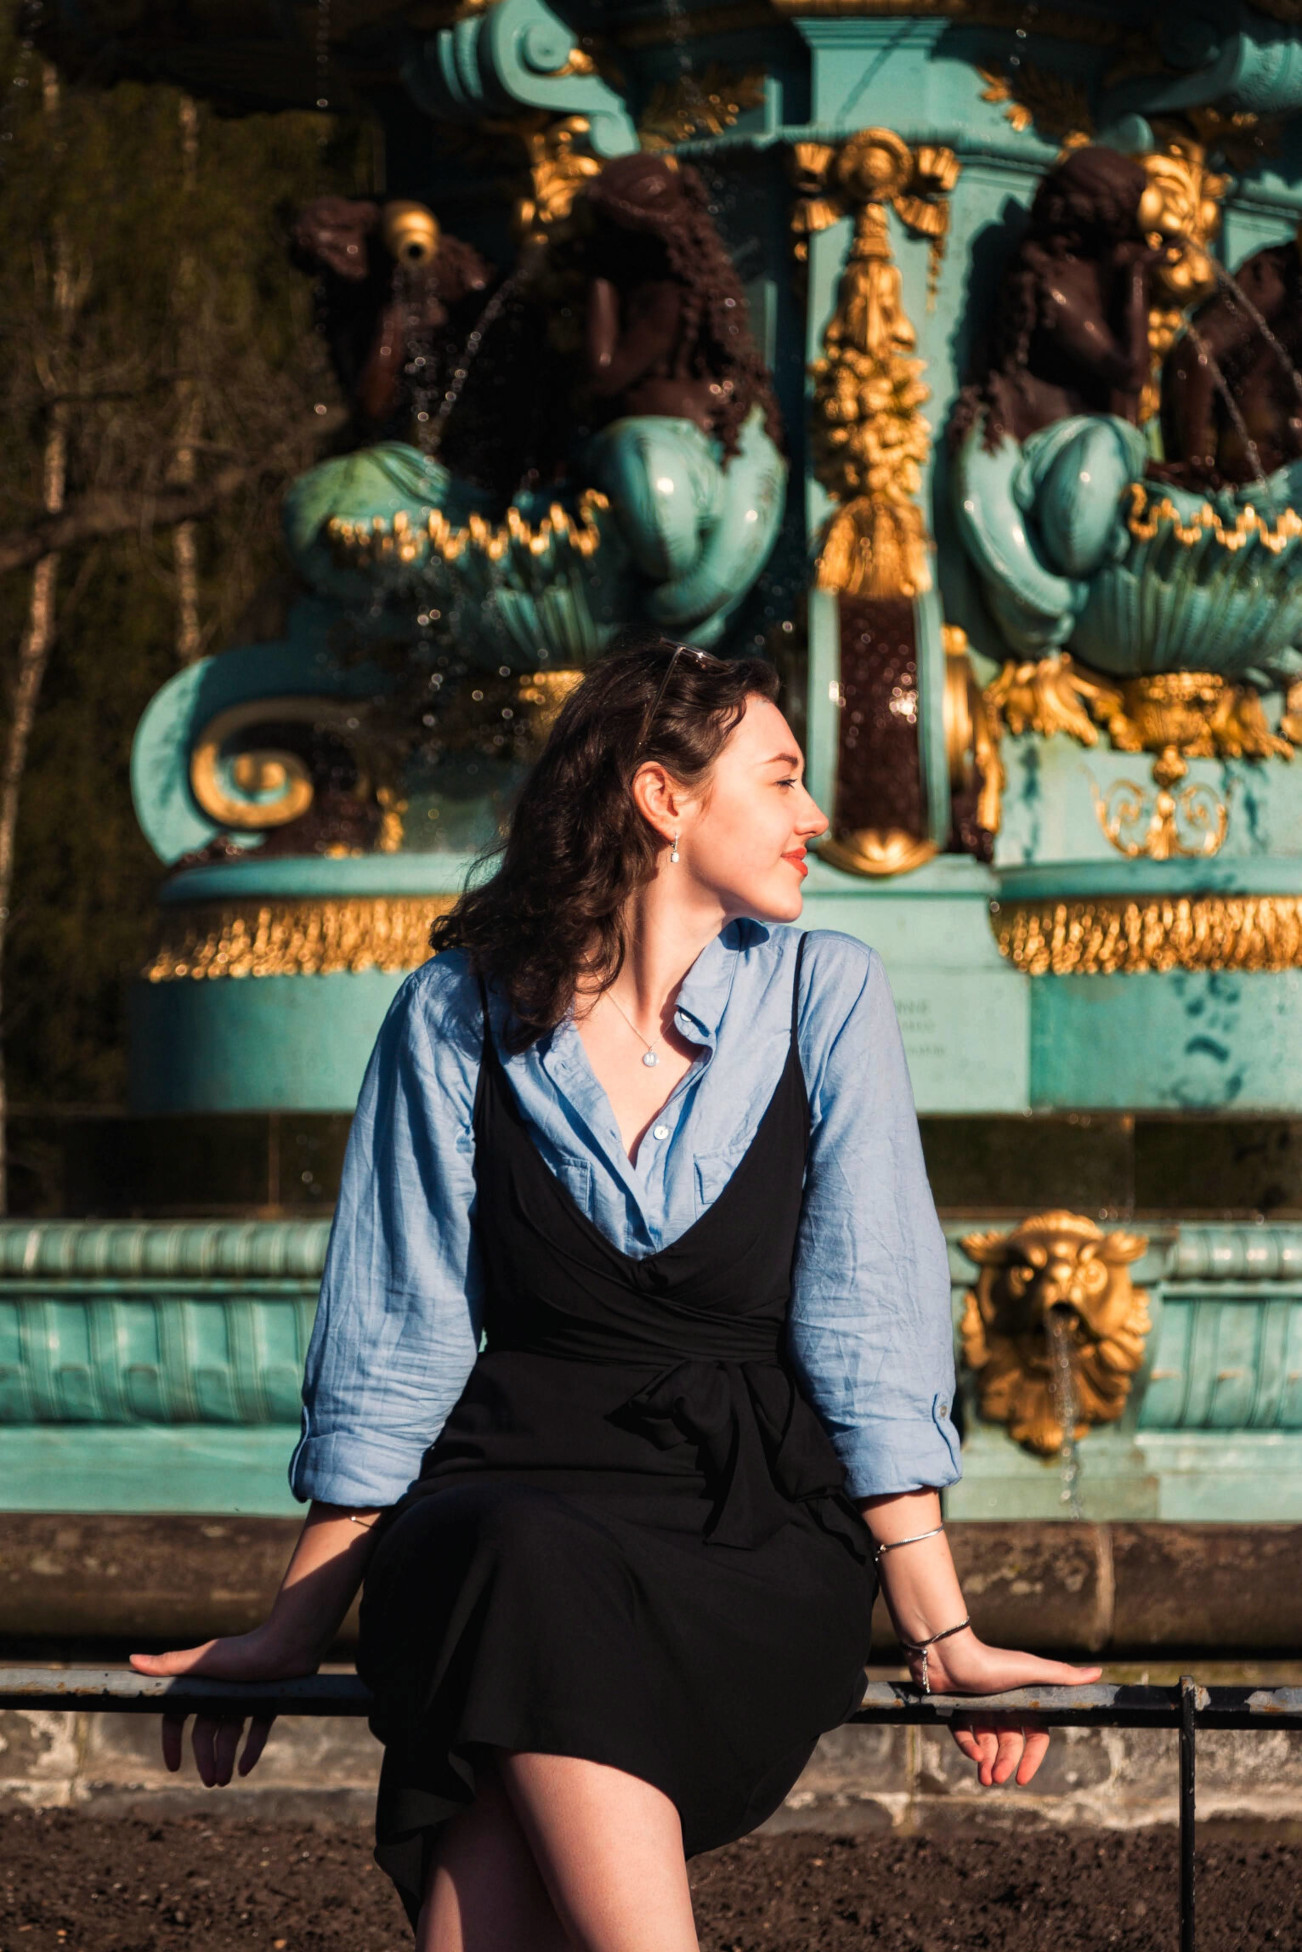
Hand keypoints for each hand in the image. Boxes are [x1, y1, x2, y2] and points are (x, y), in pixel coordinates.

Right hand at [129, 1623, 317, 1787]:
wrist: (288, 1644)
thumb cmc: (243, 1652)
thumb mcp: (202, 1663)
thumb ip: (169, 1665)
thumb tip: (132, 1659)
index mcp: (201, 1684)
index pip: (179, 1718)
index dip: (173, 1741)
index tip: (173, 1766)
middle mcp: (220, 1692)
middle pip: (206, 1732)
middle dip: (206, 1758)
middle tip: (210, 1782)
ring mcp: (244, 1697)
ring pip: (231, 1734)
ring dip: (225, 1758)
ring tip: (224, 1782)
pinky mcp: (267, 1702)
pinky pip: (257, 1731)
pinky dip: (251, 1750)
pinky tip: (245, 1769)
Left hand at [919, 1629, 1101, 1787]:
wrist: (948, 1652)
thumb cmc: (991, 1661)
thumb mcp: (1030, 1670)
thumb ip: (1062, 1675)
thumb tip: (1098, 1673)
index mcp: (1023, 1701)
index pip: (1034, 1737)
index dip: (1032, 1758)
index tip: (1023, 1779)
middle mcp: (1003, 1707)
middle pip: (1009, 1745)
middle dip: (1005, 1764)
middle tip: (997, 1779)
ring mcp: (980, 1709)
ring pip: (987, 1745)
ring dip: (987, 1763)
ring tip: (985, 1779)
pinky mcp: (958, 1710)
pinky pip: (964, 1736)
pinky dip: (968, 1747)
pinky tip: (973, 1755)